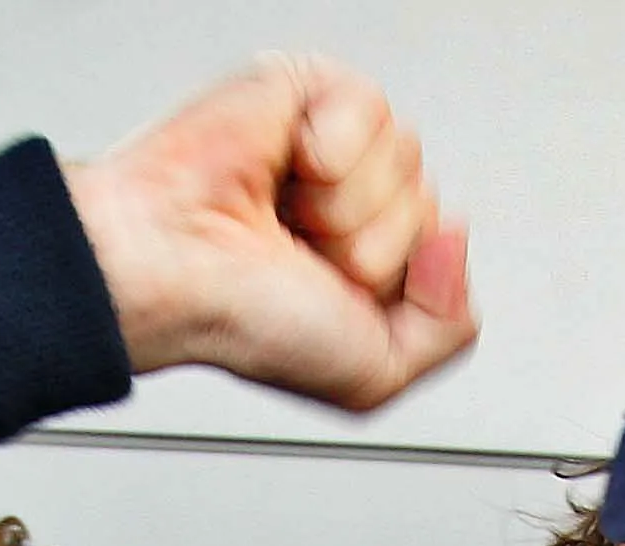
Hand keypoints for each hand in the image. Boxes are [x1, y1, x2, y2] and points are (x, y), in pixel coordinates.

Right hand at [64, 54, 474, 411]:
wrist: (167, 272)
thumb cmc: (236, 321)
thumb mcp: (371, 375)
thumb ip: (449, 330)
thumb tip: (457, 237)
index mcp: (363, 264)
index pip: (441, 249)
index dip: (396, 279)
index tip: (326, 292)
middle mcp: (349, 203)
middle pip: (427, 203)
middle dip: (367, 243)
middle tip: (296, 253)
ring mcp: (329, 147)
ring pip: (404, 155)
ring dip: (342, 202)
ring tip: (281, 216)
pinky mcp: (305, 90)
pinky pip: (369, 107)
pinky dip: (327, 148)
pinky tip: (281, 167)